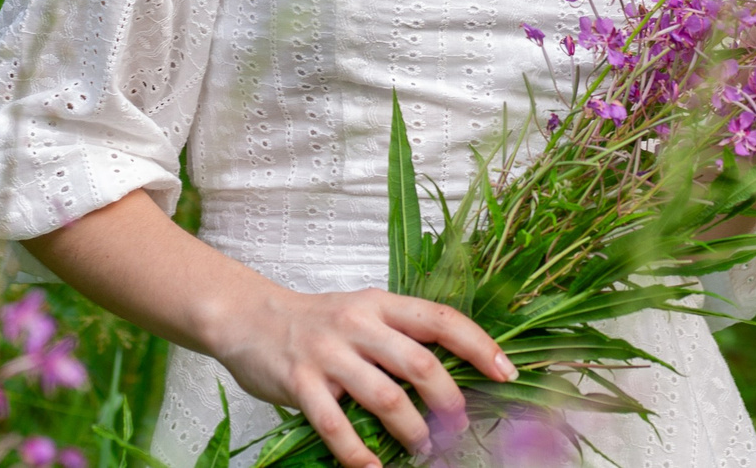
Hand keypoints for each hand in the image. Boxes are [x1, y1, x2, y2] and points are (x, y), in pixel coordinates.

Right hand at [208, 284, 515, 467]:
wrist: (249, 318)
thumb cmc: (317, 323)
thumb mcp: (364, 313)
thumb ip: (401, 336)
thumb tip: (454, 374)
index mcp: (381, 303)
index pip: (441, 320)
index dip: (478, 345)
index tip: (506, 373)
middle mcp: (358, 324)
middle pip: (419, 363)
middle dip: (448, 402)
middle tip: (458, 428)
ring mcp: (328, 354)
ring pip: (385, 397)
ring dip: (412, 431)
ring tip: (424, 451)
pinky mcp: (300, 383)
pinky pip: (336, 426)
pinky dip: (359, 454)